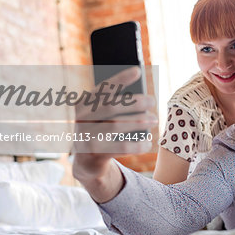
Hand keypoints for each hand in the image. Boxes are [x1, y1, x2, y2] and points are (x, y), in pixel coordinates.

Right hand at [72, 66, 157, 202]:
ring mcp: (85, 137)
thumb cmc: (101, 132)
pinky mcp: (94, 155)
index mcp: (83, 105)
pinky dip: (137, 144)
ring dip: (139, 121)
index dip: (120, 79)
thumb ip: (115, 105)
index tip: (137, 71)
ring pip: (117, 126)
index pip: (102, 88)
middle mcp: (81, 119)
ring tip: (154, 119)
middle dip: (136, 102)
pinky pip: (121, 147)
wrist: (87, 164)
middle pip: (111, 106)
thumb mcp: (103, 117)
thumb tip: (143, 99)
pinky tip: (148, 142)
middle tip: (152, 101)